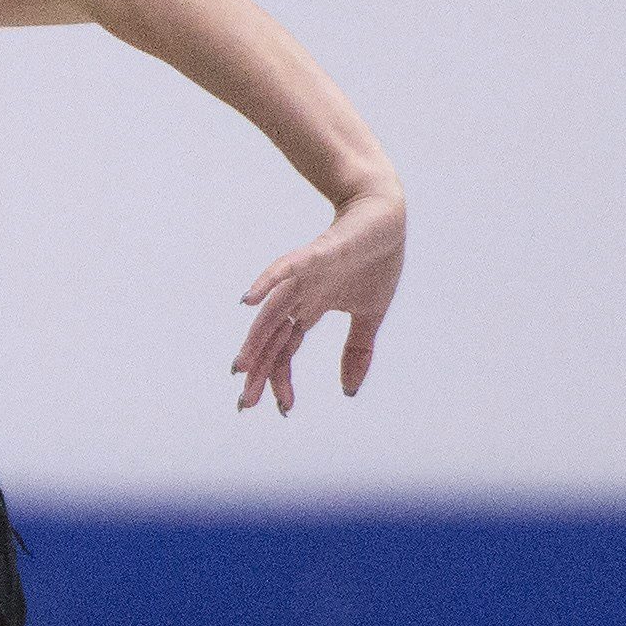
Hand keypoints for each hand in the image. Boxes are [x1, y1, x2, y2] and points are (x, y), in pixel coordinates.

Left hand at [231, 186, 402, 415]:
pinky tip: (248, 300)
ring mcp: (303, 277)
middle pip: (271, 339)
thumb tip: (348, 392)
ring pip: (272, 312)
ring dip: (255, 339)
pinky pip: (285, 270)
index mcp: (309, 311)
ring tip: (241, 366)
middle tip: (245, 402)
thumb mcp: (371, 315)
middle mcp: (299, 297)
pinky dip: (266, 283)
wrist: (385, 216)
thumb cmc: (374, 261)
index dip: (280, 379)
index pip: (285, 351)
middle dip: (258, 370)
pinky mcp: (315, 255)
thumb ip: (357, 351)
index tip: (282, 409)